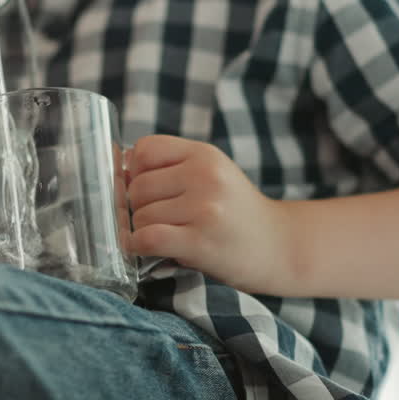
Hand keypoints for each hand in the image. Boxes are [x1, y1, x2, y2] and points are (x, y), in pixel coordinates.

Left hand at [126, 135, 294, 293]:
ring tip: (168, 236)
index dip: (134, 171)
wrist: (280, 247)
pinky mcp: (200, 241)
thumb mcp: (212, 175)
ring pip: (140, 216)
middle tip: (160, 220)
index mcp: (205, 154)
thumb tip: (117, 166)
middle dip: (138, 207)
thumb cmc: (236, 212)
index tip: (146, 190)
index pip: (144, 150)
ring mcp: (204, 208)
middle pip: (137, 186)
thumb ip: (172, 166)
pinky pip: (148, 238)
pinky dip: (137, 246)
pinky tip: (146, 250)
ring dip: (143, 231)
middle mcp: (205, 176)